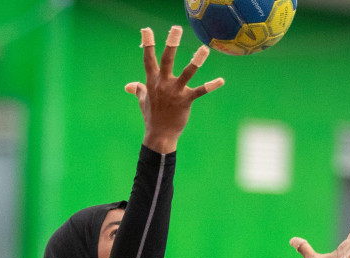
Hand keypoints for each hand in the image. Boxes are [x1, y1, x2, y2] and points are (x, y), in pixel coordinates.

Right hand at [125, 26, 223, 154]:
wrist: (159, 135)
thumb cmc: (151, 117)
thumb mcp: (142, 101)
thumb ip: (138, 90)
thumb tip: (129, 86)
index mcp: (152, 82)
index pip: (148, 59)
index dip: (148, 44)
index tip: (146, 30)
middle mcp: (163, 84)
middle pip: (166, 60)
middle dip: (171, 44)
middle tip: (176, 28)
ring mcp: (175, 92)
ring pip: (187, 73)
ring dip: (196, 61)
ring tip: (204, 49)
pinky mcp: (186, 101)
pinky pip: (200, 91)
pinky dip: (211, 86)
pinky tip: (221, 81)